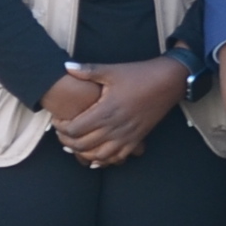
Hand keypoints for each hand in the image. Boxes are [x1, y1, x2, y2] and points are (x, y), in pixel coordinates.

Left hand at [54, 57, 187, 168]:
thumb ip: (87, 70)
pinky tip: (96, 154)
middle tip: (61, 133)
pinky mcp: (136, 140)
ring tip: (75, 144)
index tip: (58, 119)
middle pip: (82, 145)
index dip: (61, 127)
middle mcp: (114, 128)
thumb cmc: (139, 75)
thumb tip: (66, 66)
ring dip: (83, 153)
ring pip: (98, 156)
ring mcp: (126, 136)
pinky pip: (117, 158)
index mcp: (105, 111)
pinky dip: (104, 159)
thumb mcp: (112, 70)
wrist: (168, 83)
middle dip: (67, 141)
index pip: (74, 129)